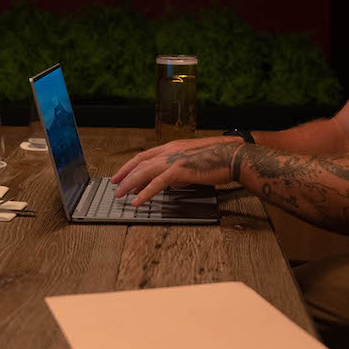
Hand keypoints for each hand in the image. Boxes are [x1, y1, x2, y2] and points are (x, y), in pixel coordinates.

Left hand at [110, 138, 242, 205]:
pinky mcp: (179, 170)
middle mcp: (170, 150)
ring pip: (144, 172)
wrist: (233, 156)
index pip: (145, 155)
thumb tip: (172, 182)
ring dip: (129, 184)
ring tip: (120, 195)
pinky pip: (157, 183)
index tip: (122, 174)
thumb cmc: (219, 159)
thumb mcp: (194, 163)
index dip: (131, 165)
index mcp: (173, 147)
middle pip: (140, 162)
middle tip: (115, 186)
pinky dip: (144, 193)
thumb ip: (180, 171)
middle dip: (125, 174)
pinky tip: (137, 202)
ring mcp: (173, 159)